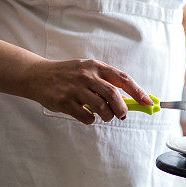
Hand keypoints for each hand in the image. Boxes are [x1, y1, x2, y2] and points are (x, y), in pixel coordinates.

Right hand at [25, 59, 151, 123]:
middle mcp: (86, 75)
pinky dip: (91, 120)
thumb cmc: (68, 75)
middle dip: (122, 108)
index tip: (148, 103)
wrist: (37, 75)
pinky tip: (87, 116)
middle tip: (122, 115)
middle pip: (113, 94)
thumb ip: (105, 82)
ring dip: (107, 115)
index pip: (122, 78)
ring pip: (101, 107)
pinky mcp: (63, 101)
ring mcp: (74, 88)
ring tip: (104, 116)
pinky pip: (85, 116)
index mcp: (95, 66)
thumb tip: (130, 100)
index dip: (137, 91)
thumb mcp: (87, 71)